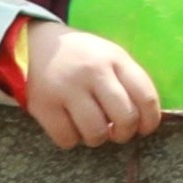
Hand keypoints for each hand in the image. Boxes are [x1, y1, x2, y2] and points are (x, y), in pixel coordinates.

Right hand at [13, 20, 162, 150]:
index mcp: (115, 58)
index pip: (146, 96)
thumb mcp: (108, 55)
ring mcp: (67, 89)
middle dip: (125, 133)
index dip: (151, 120)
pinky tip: (70, 126)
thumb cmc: (80, 56)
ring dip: (98, 138)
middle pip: (125, 118)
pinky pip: (67, 138)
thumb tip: (145, 120)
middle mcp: (93, 72)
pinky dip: (72, 139)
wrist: (32, 44)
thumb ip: (128, 81)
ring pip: (97, 133)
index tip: (145, 128)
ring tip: (92, 127)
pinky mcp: (44, 105)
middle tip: (117, 132)